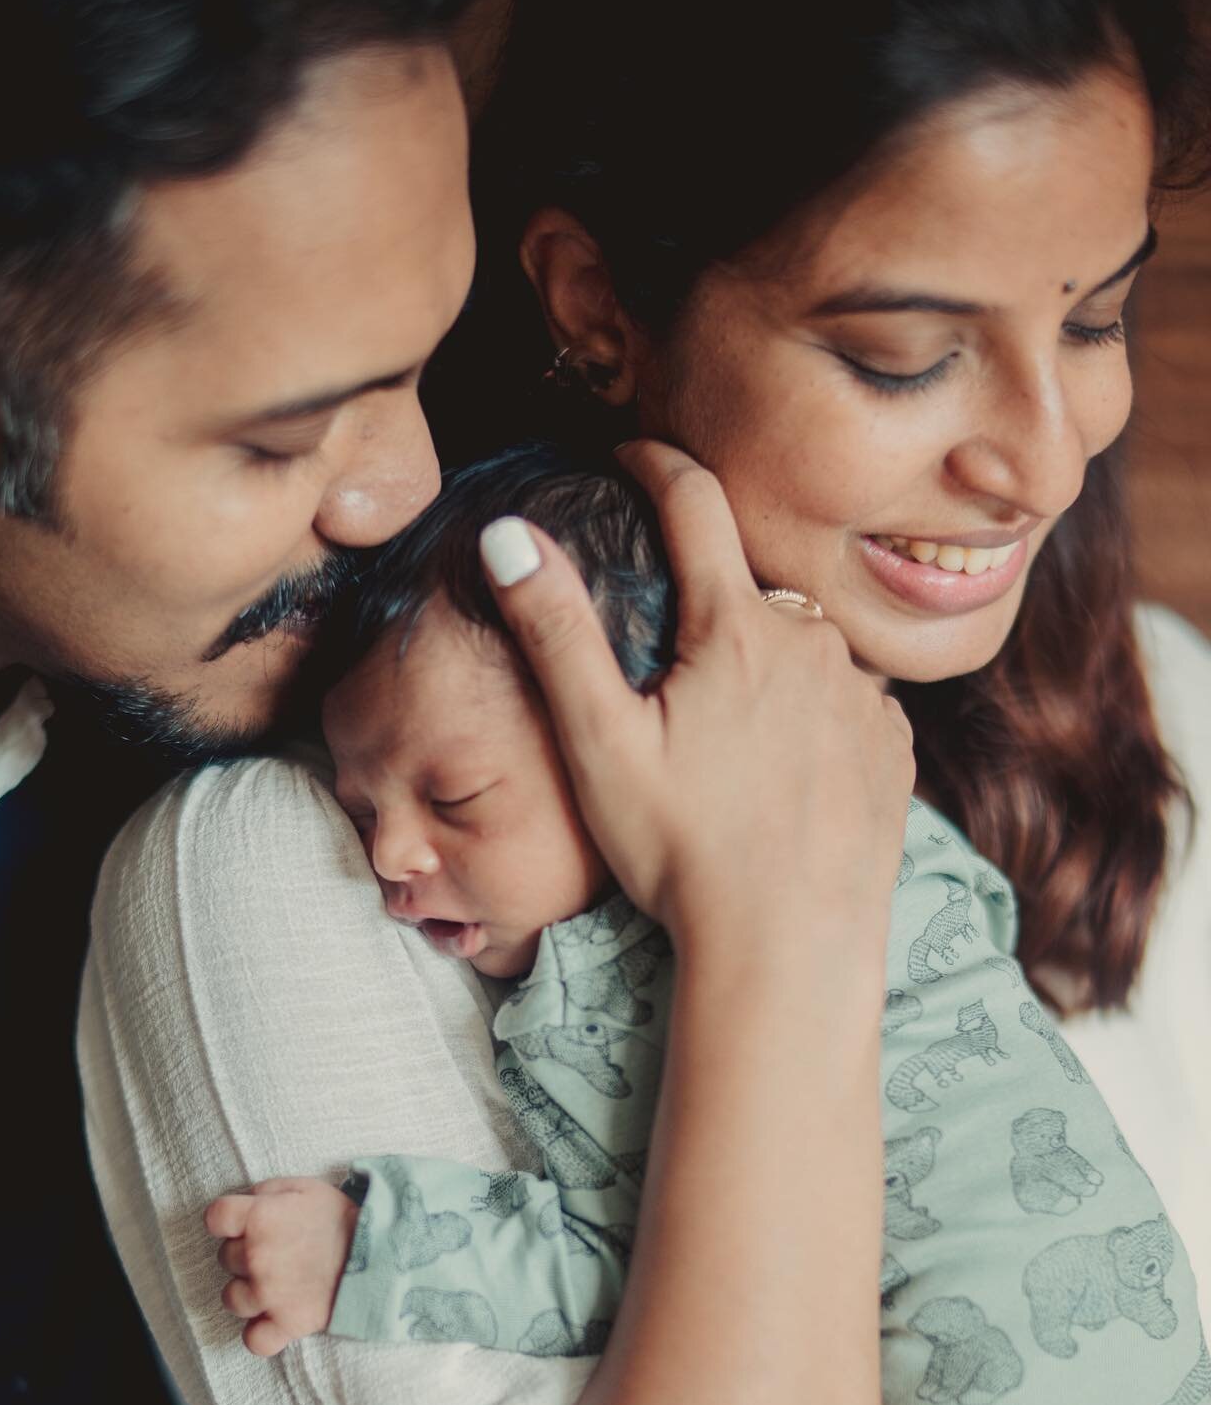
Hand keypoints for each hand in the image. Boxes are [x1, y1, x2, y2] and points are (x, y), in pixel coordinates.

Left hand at [204, 1176, 358, 1354]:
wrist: (380, 1253)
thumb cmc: (341, 1218)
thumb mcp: (304, 1187)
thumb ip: (266, 1192)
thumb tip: (247, 1203)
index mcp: (259, 1218)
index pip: (215, 1218)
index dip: (227, 1220)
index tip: (241, 1223)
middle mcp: (256, 1256)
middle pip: (224, 1258)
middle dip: (244, 1253)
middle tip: (276, 1250)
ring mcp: (269, 1293)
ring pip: (231, 1298)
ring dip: (248, 1291)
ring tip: (274, 1283)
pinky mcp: (287, 1323)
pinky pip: (254, 1340)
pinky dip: (259, 1333)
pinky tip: (271, 1320)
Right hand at [479, 441, 912, 950]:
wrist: (789, 950)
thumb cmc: (681, 851)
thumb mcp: (598, 742)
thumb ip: (555, 631)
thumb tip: (510, 533)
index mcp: (736, 628)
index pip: (693, 501)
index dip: (654, 463)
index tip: (628, 453)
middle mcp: (813, 642)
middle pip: (747, 583)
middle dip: (703, 597)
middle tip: (660, 661)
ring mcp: (863, 695)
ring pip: (797, 645)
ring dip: (758, 660)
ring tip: (718, 735)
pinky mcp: (894, 747)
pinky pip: (843, 699)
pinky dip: (807, 713)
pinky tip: (774, 770)